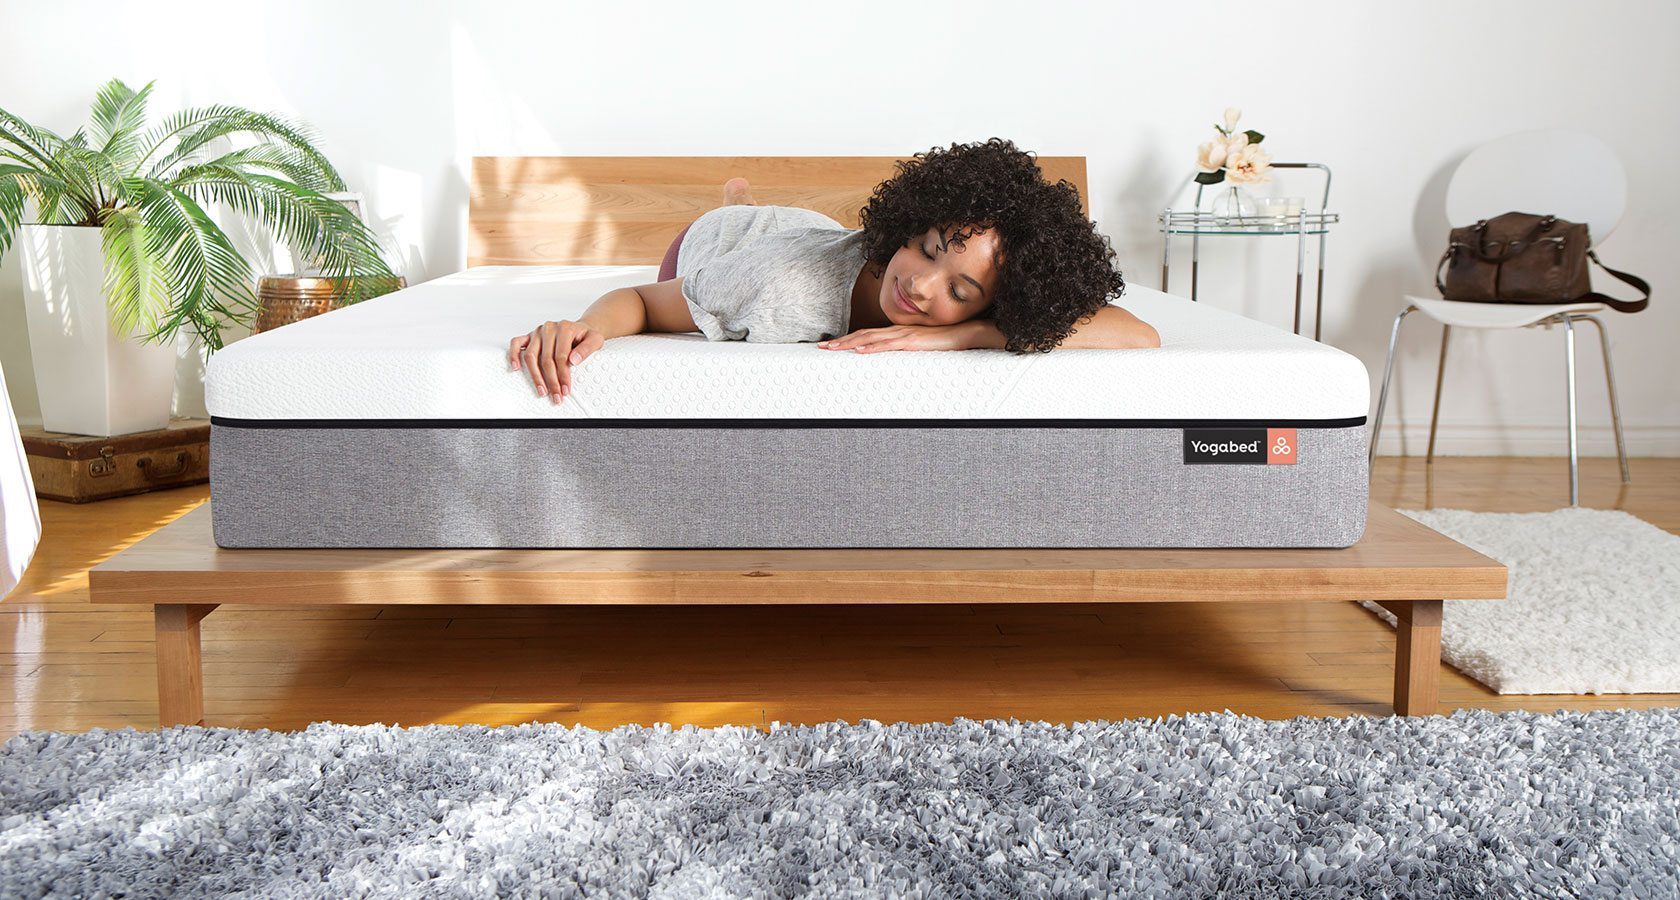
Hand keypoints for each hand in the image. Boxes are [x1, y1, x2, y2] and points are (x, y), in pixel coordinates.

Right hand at [508, 319, 603, 402]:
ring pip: (530, 355)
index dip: (563, 375)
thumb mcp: (595, 340)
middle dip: (551, 380)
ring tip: (542, 391)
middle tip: (556, 395)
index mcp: (564, 328)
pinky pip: (516, 343)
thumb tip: (573, 361)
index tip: (566, 389)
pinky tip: (516, 368)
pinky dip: (513, 355)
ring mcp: (537, 332)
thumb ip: (587, 349)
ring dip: (535, 376)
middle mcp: (549, 328)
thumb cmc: (586, 336)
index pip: (561, 356)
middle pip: (546, 359)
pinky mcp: (529, 335)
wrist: (580, 329)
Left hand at [816, 322, 981, 352]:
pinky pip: (888, 345)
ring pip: (870, 338)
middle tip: (821, 348)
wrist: (968, 334)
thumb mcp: (923, 349)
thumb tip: (898, 362)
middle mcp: (897, 331)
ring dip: (849, 343)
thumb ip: (910, 352)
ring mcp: (904, 335)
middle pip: (862, 335)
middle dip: (841, 341)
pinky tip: (859, 351)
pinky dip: (871, 347)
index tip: (832, 346)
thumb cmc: (948, 342)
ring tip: (832, 349)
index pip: (867, 336)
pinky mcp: (912, 342)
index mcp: (898, 333)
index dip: (848, 340)